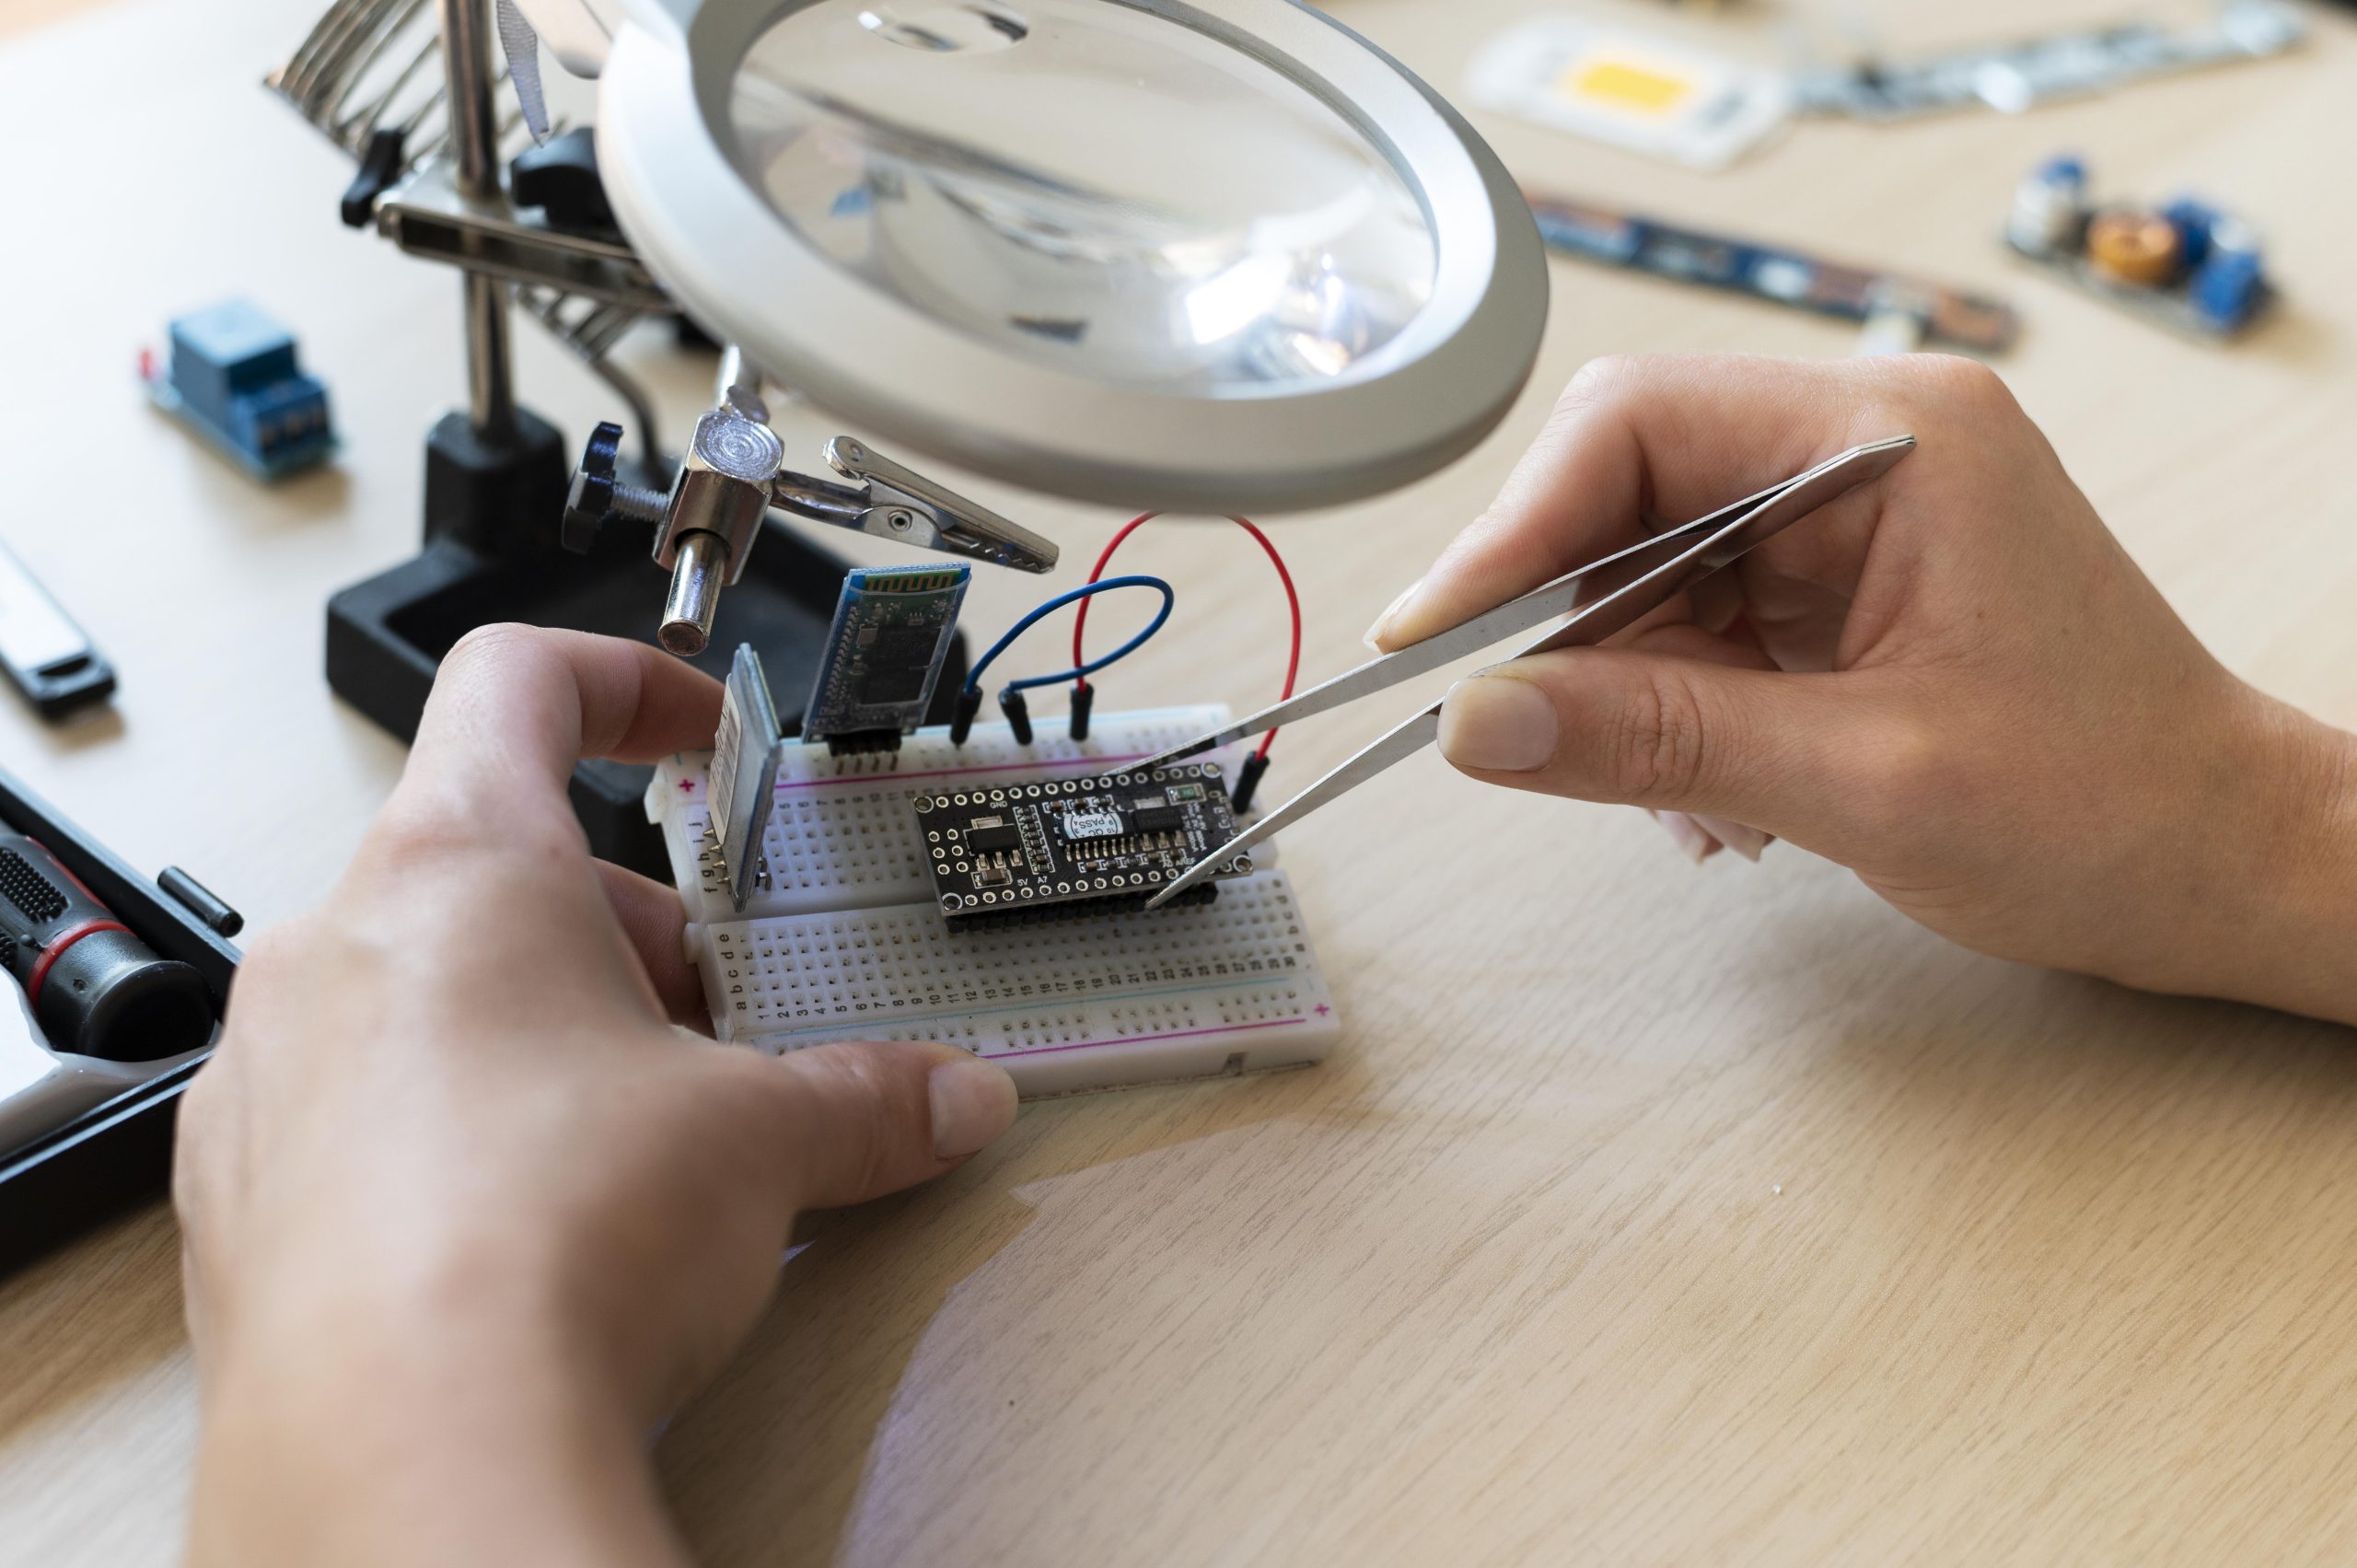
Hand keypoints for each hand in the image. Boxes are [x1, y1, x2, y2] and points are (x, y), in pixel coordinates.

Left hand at [175, 626, 1017, 1566]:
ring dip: (539, 1033)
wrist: (406, 1452)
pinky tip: (535, 1226)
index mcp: (457, 870)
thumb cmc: (542, 1248)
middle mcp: (336, 950)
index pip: (518, 682)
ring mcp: (272, 1078)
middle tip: (713, 1024)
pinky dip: (454, 1135)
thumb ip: (867, 1099)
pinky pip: (362, 1117)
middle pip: (493, 868)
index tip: (690, 730)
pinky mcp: (247, 1202)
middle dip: (624, 936)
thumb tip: (947, 1099)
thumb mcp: (758, 1140)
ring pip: (422, 996)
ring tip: (636, 1137)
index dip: (625, 683)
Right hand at [1376, 355, 2356, 1022]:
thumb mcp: (1863, 779)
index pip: (1635, 425)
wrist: (2222, 865)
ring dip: (1626, 687)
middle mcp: (1866, 446)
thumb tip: (1480, 721)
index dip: (1513, 530)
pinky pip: (1696, 620)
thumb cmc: (2112, 806)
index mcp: (1894, 436)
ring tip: (1688, 804)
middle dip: (1568, 622)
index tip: (1433, 639)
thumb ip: (1657, 739)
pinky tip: (1721, 797)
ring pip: (1649, 566)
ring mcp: (1853, 513)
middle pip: (1626, 488)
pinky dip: (1673, 709)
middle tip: (1524, 735)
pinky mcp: (1841, 584)